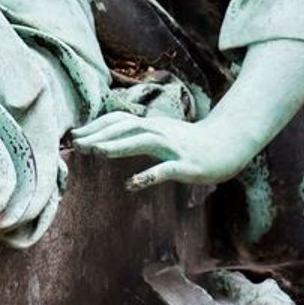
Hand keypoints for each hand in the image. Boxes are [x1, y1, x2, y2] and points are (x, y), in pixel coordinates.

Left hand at [69, 110, 261, 190]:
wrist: (228, 145)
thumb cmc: (190, 142)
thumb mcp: (162, 135)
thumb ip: (139, 136)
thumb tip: (110, 140)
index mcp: (152, 126)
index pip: (119, 120)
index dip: (97, 125)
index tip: (75, 134)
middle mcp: (160, 132)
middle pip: (126, 127)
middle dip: (100, 134)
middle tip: (77, 144)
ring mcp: (173, 148)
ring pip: (142, 141)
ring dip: (118, 146)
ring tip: (97, 152)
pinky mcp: (186, 165)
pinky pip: (165, 170)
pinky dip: (147, 176)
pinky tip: (131, 185)